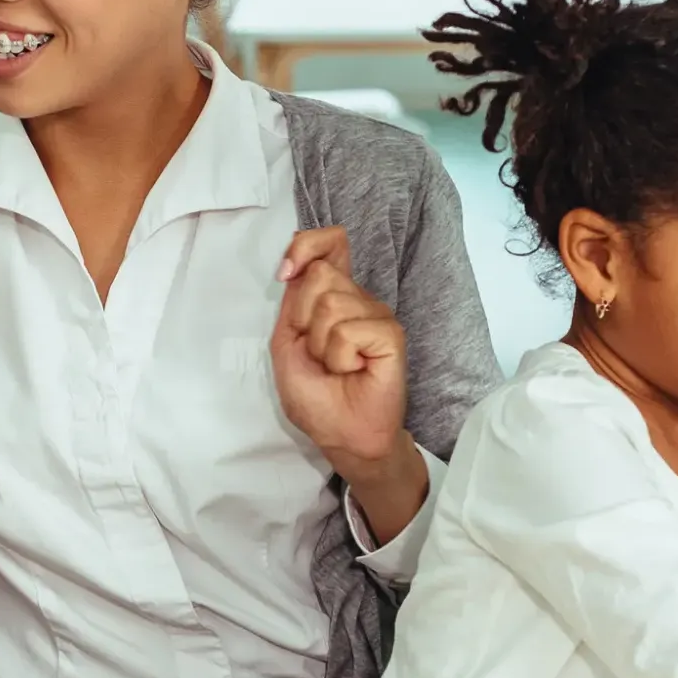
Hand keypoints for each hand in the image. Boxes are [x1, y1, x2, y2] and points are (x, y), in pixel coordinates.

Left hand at [270, 228, 410, 474]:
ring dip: (321, 345)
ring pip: (331, 303)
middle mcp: (358, 299)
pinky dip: (340, 358)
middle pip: (321, 273)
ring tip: (336, 366)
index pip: (329, 243)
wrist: (342, 434)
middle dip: (304, 318)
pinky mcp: (390, 335)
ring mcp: (376, 315)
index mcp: (333, 295)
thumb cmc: (317, 395)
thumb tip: (296, 266)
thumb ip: (292, 302)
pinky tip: (353, 371)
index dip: (306, 245)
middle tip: (317, 353)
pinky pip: (349, 331)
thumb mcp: (286, 343)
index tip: (286, 271)